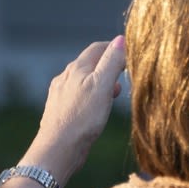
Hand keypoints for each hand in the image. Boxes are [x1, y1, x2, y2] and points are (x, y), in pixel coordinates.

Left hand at [10, 38, 126, 187]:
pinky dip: (91, 95)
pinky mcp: (59, 109)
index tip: (130, 52)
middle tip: (126, 72)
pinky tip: (96, 108)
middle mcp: (66, 77)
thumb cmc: (83, 118)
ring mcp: (60, 93)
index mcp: (77, 68)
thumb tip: (120, 39)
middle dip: (108, 64)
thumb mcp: (103, 86)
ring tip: (114, 92)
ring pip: (83, 80)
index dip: (115, 47)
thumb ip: (111, 62)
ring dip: (100, 81)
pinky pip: (78, 95)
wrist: (58, 149)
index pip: (98, 48)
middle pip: (90, 63)